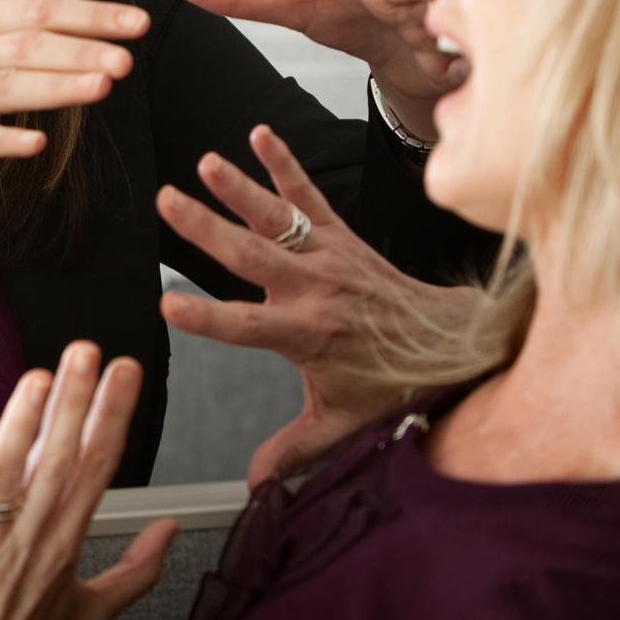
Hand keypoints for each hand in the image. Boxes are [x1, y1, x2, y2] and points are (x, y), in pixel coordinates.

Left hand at [0, 345, 174, 619]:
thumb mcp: (88, 615)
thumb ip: (135, 571)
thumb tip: (168, 531)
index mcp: (64, 543)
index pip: (97, 467)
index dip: (112, 416)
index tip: (124, 372)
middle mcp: (30, 538)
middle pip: (60, 459)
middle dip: (76, 401)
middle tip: (87, 352)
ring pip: (9, 475)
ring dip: (22, 426)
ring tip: (38, 378)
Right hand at [156, 125, 475, 484]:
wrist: (452, 343)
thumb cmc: (394, 379)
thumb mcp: (343, 421)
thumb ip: (295, 447)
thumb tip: (256, 484)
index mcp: (306, 335)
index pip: (245, 328)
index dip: (206, 318)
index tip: (168, 305)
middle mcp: (314, 290)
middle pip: (251, 256)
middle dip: (206, 228)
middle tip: (168, 202)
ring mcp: (327, 257)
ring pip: (277, 219)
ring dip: (242, 188)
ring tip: (209, 163)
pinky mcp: (340, 235)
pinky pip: (310, 195)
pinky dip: (286, 163)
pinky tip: (262, 135)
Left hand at [172, 0, 461, 143]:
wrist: (405, 50)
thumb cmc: (350, 18)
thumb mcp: (299, 11)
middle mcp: (429, 0)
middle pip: (441, 8)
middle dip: (440, 22)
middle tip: (435, 32)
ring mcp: (459, 31)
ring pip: (467, 42)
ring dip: (456, 56)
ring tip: (450, 66)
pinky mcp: (479, 64)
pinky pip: (483, 75)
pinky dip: (473, 84)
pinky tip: (466, 88)